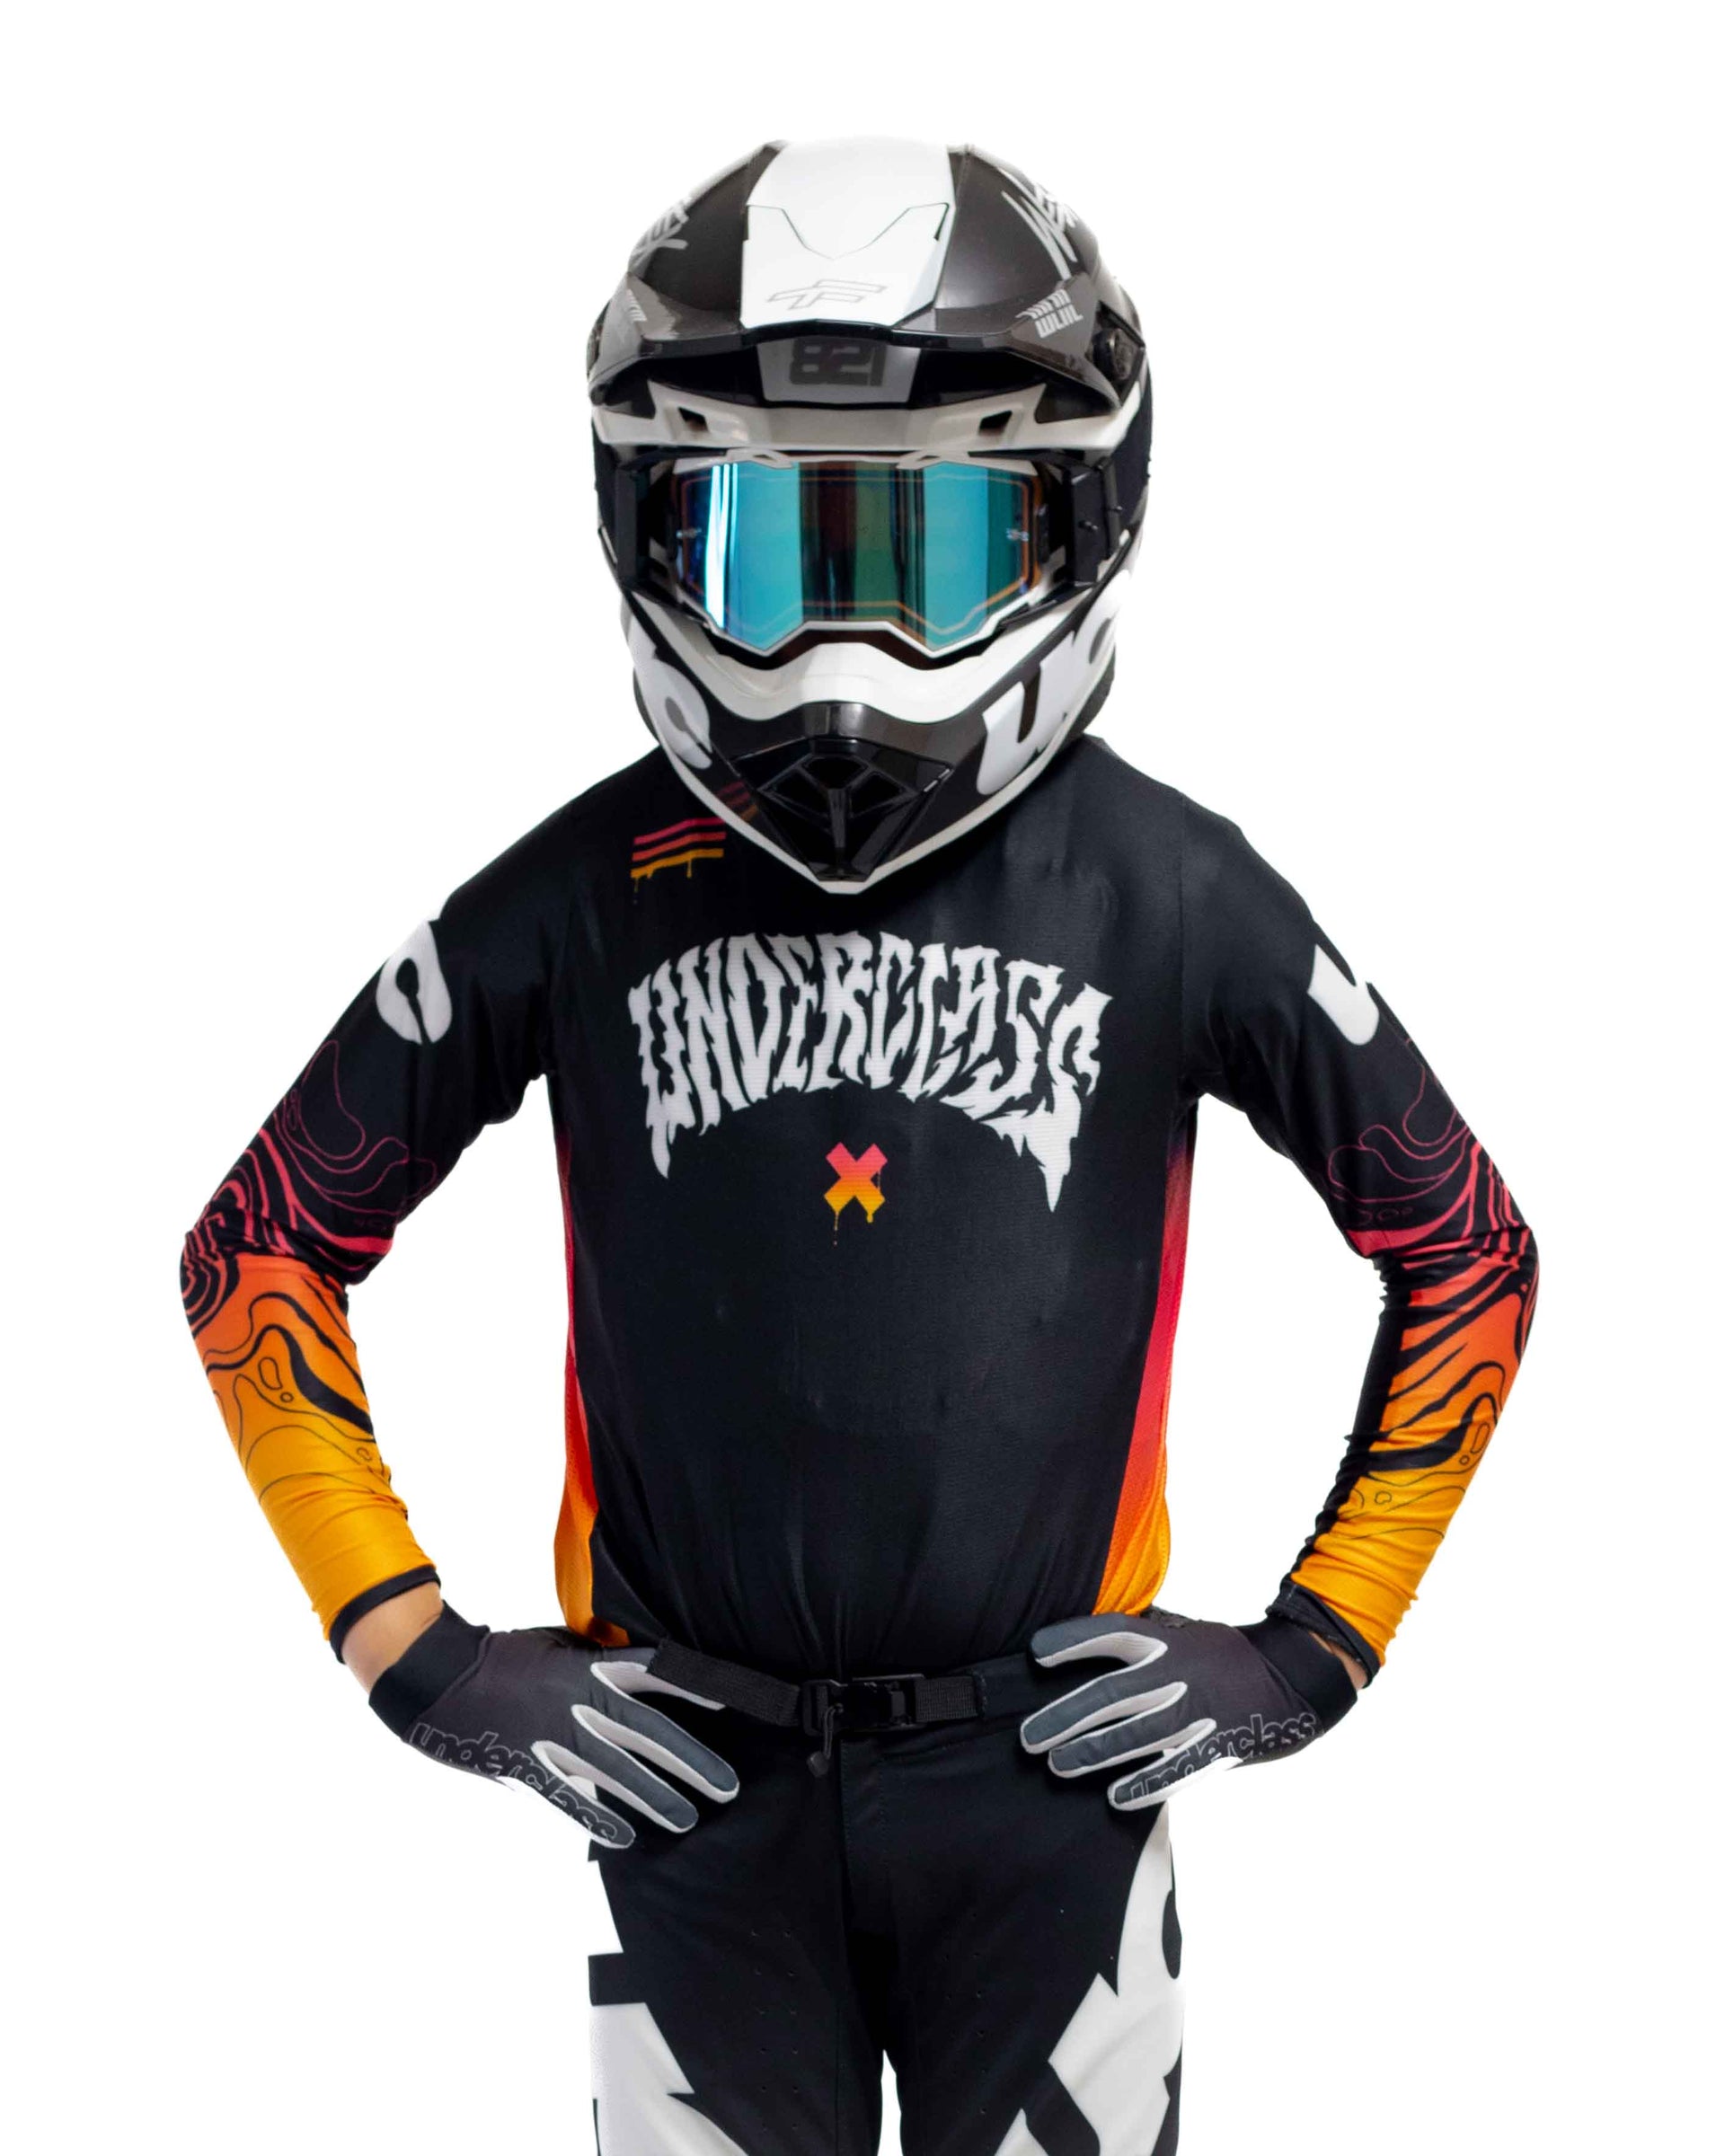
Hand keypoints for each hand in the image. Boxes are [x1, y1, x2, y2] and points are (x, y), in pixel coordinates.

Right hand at [367, 1606, 738, 1847]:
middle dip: (692, 1761)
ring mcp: (554, 1738)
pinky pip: (569, 1800)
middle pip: (649, 1733)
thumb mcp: (558, 1643)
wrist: (441, 1678)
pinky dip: (597, 1820)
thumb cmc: (506, 1655)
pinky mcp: (527, 1768)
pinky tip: (625, 1839)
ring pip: (618, 1772)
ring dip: (657, 1797)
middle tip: (727, 1787)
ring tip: (690, 1818)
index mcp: (588, 1665)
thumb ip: (598, 1658)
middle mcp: (579, 1702)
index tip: (731, 1702)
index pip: (655, 1673)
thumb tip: (641, 1670)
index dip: (694, 1686)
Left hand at [1020, 1608, 1357, 1808]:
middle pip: (1114, 1695)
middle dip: (1066, 1717)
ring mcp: (1203, 1712)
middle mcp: (1182, 1673)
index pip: (1113, 1633)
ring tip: (1057, 1765)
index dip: (1073, 1641)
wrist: (1294, 1679)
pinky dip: (1147, 1785)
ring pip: (1138, 1735)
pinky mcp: (1223, 1747)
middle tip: (1029, 1739)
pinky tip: (1114, 1799)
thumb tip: (1081, 1635)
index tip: (1035, 1654)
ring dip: (1094, 1753)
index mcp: (1171, 1640)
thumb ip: (1142, 1634)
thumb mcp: (1185, 1632)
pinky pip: (1179, 1770)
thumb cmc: (1225, 1656)